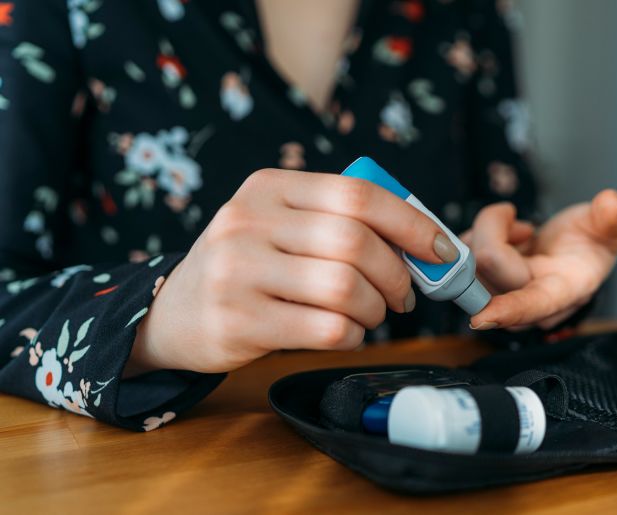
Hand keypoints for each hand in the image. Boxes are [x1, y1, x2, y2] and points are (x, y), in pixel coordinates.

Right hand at [128, 169, 459, 373]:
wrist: (172, 314)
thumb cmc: (248, 268)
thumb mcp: (279, 226)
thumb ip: (338, 222)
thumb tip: (423, 242)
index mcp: (269, 188)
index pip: (358, 194)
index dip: (411, 223)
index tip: (440, 249)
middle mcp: (249, 222)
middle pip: (356, 243)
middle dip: (398, 274)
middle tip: (404, 295)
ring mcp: (238, 271)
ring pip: (346, 288)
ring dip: (376, 309)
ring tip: (371, 315)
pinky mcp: (238, 320)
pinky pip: (327, 328)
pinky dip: (353, 335)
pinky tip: (345, 333)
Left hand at [465, 190, 616, 330]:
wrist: (575, 248)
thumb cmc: (591, 242)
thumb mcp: (609, 226)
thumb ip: (613, 217)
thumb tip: (612, 204)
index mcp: (564, 291)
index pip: (533, 304)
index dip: (509, 310)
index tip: (481, 317)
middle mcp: (530, 301)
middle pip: (490, 267)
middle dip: (495, 231)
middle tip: (519, 220)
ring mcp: (504, 296)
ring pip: (471, 260)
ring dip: (486, 232)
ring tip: (517, 228)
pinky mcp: (485, 285)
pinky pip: (462, 260)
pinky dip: (475, 236)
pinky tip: (502, 232)